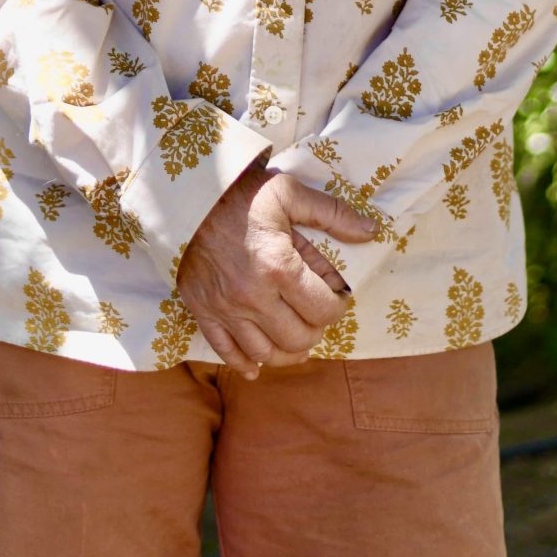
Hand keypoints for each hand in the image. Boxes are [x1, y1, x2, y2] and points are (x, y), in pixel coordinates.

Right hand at [177, 163, 379, 379]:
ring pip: (267, 354)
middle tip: (318, 313)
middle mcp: (253, 296)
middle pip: (299, 338)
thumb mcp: (290, 193)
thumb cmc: (240, 191)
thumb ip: (333, 214)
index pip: (323, 309)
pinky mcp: (202, 311)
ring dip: (289, 351)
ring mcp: (225, 308)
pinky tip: (258, 365)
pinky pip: (227, 353)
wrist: (185, 194)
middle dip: (317, 329)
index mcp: (279, 267)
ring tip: (297, 336)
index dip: (339, 306)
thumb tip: (371, 231)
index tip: (339, 295)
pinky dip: (246, 364)